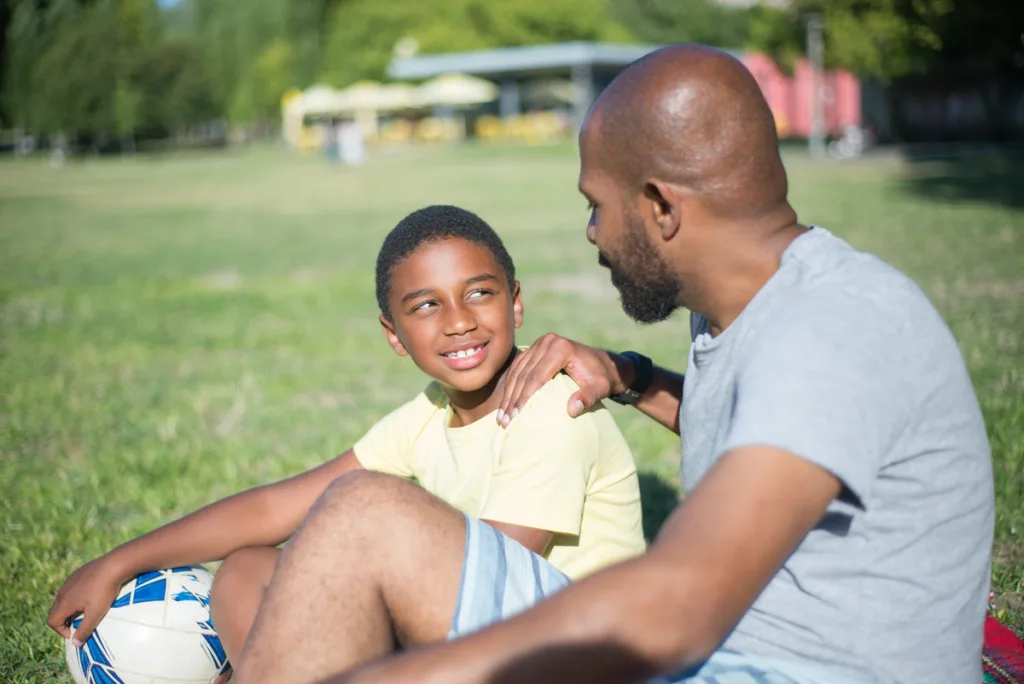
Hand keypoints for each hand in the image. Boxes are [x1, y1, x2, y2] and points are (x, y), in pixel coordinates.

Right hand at [47, 557, 125, 645]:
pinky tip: (91, 595)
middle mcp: (62, 591)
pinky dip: (75, 597)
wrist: (114, 565)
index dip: (60, 631)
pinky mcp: (78, 573)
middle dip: (63, 621)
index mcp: (64, 602)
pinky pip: (71, 589)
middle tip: (78, 624)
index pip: (51, 621)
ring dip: (69, 608)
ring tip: (85, 611)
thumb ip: (85, 630)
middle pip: (55, 611)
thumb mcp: (96, 613)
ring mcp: (69, 580)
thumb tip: (75, 644)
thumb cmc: (104, 591)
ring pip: (63, 599)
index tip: (74, 633)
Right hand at [498, 334, 631, 426]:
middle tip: (505, 421)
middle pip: (523, 373)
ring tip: (502, 417)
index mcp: (560, 348)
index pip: (536, 376)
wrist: (606, 364)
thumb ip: (587, 398)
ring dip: (508, 394)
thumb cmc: (603, 378)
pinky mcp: (536, 349)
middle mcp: (547, 342)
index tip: (516, 417)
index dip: (524, 398)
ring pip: (517, 371)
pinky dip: (511, 386)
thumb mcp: (600, 389)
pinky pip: (519, 368)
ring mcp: (540, 344)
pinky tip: (506, 403)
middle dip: (512, 399)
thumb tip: (571, 410)